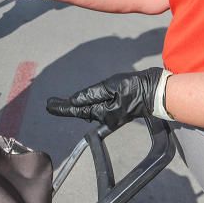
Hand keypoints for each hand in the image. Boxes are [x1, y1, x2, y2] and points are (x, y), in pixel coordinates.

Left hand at [46, 68, 162, 130]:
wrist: (156, 92)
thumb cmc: (135, 88)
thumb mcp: (112, 87)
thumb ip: (92, 94)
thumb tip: (75, 100)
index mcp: (102, 111)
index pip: (77, 109)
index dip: (62, 107)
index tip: (48, 105)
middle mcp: (105, 116)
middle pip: (81, 111)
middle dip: (65, 107)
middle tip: (49, 104)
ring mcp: (111, 114)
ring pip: (88, 110)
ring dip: (74, 106)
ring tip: (59, 103)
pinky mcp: (116, 110)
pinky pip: (96, 108)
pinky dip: (85, 105)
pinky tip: (80, 102)